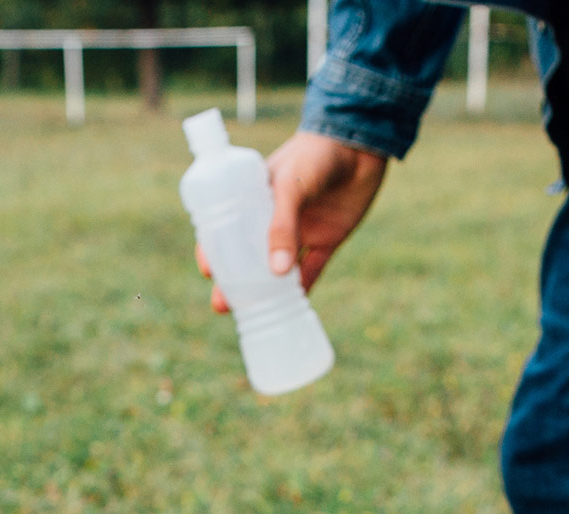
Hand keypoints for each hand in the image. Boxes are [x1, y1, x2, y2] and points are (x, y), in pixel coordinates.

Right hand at [197, 130, 387, 312]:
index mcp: (255, 198)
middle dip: (236, 282)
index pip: (228, 227)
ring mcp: (301, 231)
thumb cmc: (315, 155)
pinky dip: (301, 291)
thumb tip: (275, 273)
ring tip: (250, 313)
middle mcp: (275, 218)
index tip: (208, 269)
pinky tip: (290, 310)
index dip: (215, 249)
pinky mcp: (327, 240)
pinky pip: (311, 270)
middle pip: (249, 256)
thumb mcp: (291, 186)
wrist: (360, 145)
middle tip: (222, 304)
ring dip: (266, 292)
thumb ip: (282, 227)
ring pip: (278, 269)